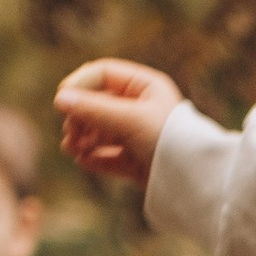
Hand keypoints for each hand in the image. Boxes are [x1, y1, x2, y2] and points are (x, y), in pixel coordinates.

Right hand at [57, 59, 182, 189]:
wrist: (196, 180)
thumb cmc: (169, 140)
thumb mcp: (130, 119)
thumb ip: (94, 109)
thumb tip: (59, 99)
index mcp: (146, 87)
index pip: (102, 74)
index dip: (79, 85)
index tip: (62, 101)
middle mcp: (141, 108)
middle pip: (97, 104)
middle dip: (79, 117)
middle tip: (70, 133)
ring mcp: (138, 135)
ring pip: (100, 131)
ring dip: (82, 138)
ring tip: (72, 149)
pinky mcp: (137, 161)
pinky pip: (108, 156)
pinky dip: (94, 157)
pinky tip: (83, 161)